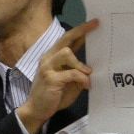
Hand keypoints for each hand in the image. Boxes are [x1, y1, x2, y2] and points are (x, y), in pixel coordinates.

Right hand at [17, 19, 98, 133]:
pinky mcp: (51, 78)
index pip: (67, 40)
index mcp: (53, 57)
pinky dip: (82, 78)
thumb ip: (78, 72)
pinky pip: (72, 73)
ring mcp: (48, 67)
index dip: (80, 30)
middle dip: (81, 30)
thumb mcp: (70, 83)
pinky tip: (87, 85)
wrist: (37, 111)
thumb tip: (92, 66)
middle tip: (96, 25)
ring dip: (80, 64)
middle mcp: (48, 58)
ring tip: (87, 74)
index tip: (94, 23)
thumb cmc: (53, 96)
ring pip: (67, 53)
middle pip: (66, 39)